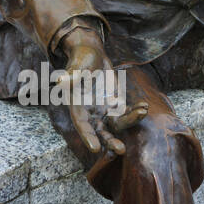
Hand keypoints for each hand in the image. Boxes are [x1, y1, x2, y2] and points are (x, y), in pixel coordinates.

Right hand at [62, 26, 147, 156]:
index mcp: (78, 107)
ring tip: (143, 112)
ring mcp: (104, 111)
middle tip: (121, 149)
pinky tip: (144, 106)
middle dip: (110, 141)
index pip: (82, 125)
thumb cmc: (81, 58)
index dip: (88, 137)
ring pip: (116, 125)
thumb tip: (60, 81)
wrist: (93, 54)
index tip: (95, 149)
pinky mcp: (115, 106)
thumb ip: (71, 76)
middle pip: (100, 132)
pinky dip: (135, 112)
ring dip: (130, 122)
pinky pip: (126, 114)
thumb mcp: (77, 66)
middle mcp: (90, 113)